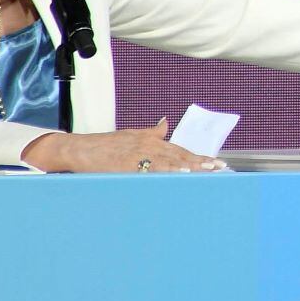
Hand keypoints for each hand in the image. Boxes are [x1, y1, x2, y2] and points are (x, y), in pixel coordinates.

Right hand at [20, 118, 225, 173]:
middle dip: (200, 164)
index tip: (216, 163)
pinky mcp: (127, 167)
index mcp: (150, 141)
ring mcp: (138, 157)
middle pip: (179, 157)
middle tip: (220, 169)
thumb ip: (151, 133)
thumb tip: (166, 123)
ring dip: (189, 170)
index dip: (198, 157)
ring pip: (169, 165)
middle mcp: (147, 147)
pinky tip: (179, 178)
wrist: (79, 150)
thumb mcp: (130, 134)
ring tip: (207, 174)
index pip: (180, 150)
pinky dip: (165, 176)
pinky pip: (150, 174)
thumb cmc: (104, 145)